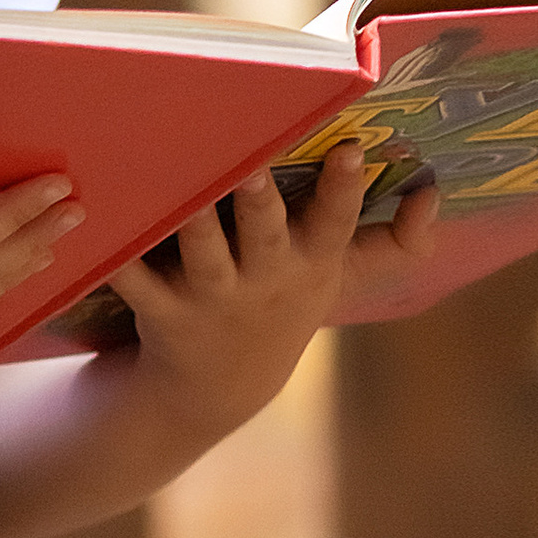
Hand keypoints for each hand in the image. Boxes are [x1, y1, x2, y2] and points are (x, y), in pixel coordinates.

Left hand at [106, 143, 439, 443]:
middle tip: (251, 161)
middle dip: (259, 198)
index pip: (337, 222)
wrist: (220, 388)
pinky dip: (119, 253)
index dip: (346, 188)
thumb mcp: (344, 277)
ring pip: (202, 249)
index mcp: (312, 263)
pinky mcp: (162, 310)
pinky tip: (99, 220)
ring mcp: (213, 297)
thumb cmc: (286, 302)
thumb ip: (397, 242)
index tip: (353, 148)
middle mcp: (265, 278)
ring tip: (177, 173)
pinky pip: (137, 279)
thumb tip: (438, 191)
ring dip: (192, 217)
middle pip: (265, 232)